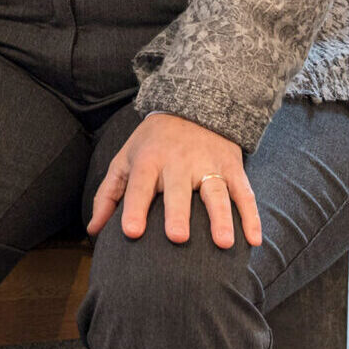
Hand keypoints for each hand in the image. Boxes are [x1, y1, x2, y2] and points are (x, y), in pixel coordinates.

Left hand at [86, 112, 261, 248]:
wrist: (193, 104)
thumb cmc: (152, 143)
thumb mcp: (125, 160)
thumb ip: (109, 195)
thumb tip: (93, 231)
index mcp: (149, 160)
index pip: (139, 185)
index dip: (134, 208)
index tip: (130, 232)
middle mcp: (179, 161)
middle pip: (178, 189)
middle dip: (178, 212)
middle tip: (177, 238)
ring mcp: (209, 164)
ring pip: (216, 192)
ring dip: (221, 217)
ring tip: (223, 243)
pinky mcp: (232, 167)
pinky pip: (245, 193)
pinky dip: (252, 216)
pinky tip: (255, 240)